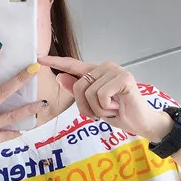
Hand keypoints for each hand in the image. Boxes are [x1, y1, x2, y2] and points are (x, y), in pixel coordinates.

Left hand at [37, 55, 171, 142]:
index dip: (55, 62)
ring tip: (113, 109)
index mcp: (97, 73)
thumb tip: (60, 77)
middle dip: (86, 107)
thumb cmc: (120, 113)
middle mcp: (105, 67)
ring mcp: (115, 71)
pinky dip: (107, 107)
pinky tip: (119, 106)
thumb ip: (78, 93)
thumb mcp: (94, 106)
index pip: (73, 65)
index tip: (38, 58)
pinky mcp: (123, 77)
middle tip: (103, 112)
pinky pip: (101, 95)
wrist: (141, 122)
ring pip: (89, 92)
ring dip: (99, 109)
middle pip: (78, 86)